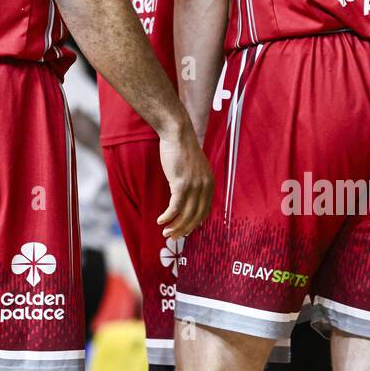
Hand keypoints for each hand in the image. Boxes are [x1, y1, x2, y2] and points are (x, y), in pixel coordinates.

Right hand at [157, 120, 213, 238]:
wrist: (177, 133)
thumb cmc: (182, 148)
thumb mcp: (195, 167)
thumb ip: (196, 181)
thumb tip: (189, 195)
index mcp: (209, 183)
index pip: (205, 211)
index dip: (195, 223)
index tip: (186, 230)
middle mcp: (205, 186)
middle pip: (196, 216)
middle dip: (185, 229)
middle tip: (174, 237)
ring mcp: (194, 186)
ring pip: (186, 215)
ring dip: (175, 226)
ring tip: (165, 232)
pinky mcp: (181, 184)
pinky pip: (175, 207)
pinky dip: (168, 216)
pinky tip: (160, 220)